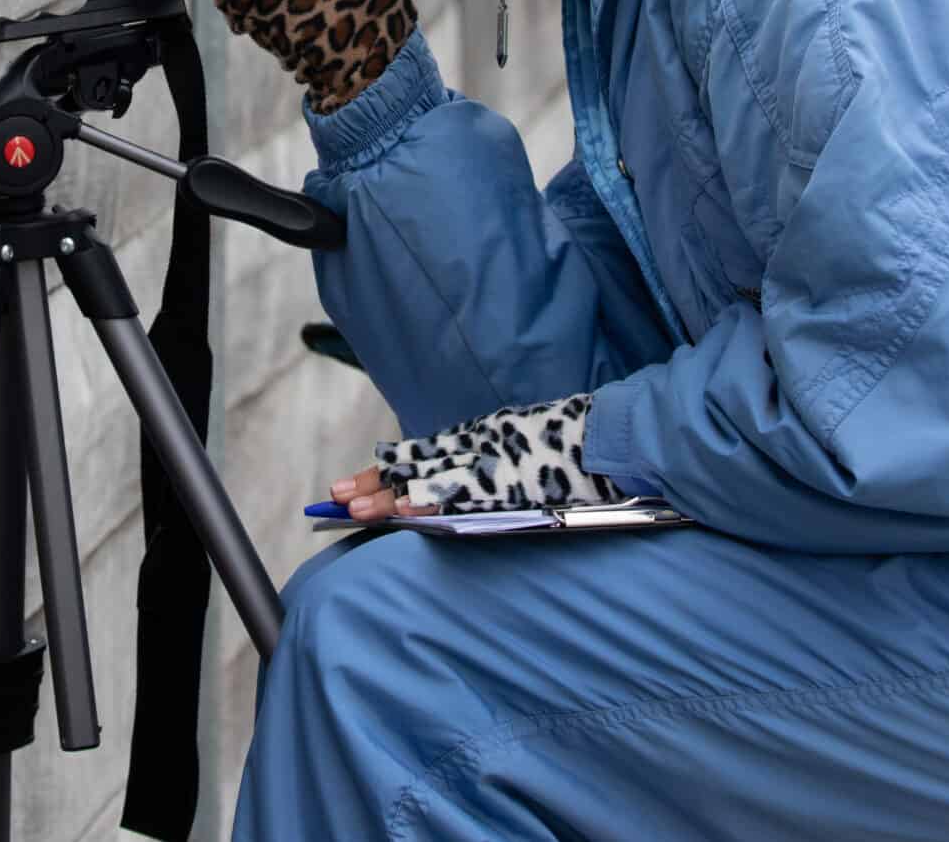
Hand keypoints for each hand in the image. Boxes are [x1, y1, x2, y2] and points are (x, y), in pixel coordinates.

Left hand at [327, 395, 620, 519]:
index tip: (354, 483)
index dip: (386, 471)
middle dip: (377, 484)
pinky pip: (466, 497)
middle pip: (417, 466)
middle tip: (337, 498)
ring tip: (356, 510)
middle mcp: (480, 446)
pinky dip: (435, 503)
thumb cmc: (570, 445)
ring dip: (393, 498)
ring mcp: (495, 464)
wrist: (610, 436)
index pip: (422, 454)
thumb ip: (485, 463)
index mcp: (480, 436)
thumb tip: (445, 493)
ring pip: (432, 481)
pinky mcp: (512, 483)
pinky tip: (408, 514)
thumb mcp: (519, 445)